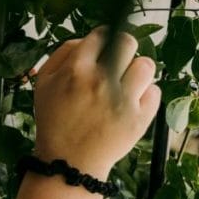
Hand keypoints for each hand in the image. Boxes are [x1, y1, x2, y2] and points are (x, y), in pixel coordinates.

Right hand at [33, 27, 160, 178]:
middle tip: (119, 63)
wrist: (68, 163)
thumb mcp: (44, 84)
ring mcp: (122, 101)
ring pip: (146, 65)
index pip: (101, 35)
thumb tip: (87, 39)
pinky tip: (131, 104)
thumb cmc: (55, 122)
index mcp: (76, 70)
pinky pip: (155, 92)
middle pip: (127, 43)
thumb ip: (62, 54)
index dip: (103, 39)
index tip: (103, 48)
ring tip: (127, 85)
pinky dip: (146, 96)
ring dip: (137, 72)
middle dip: (124, 49)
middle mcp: (100, 82)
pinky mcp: (138, 120)